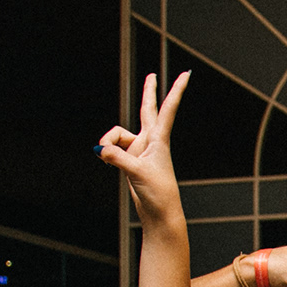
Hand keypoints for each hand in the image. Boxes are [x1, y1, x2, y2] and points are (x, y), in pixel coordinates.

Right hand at [97, 72, 189, 226]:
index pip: (167, 109)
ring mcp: (140, 150)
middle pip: (147, 110)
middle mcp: (150, 141)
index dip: (175, 90)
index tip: (186, 74)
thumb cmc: (157, 193)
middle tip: (151, 75)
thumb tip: (100, 149)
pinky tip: (104, 159)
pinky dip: (106, 151)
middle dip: (148, 92)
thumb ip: (117, 158)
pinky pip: (112, 148)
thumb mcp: (136, 173)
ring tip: (107, 157)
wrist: (159, 212)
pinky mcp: (131, 160)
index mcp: (159, 140)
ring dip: (108, 141)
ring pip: (117, 135)